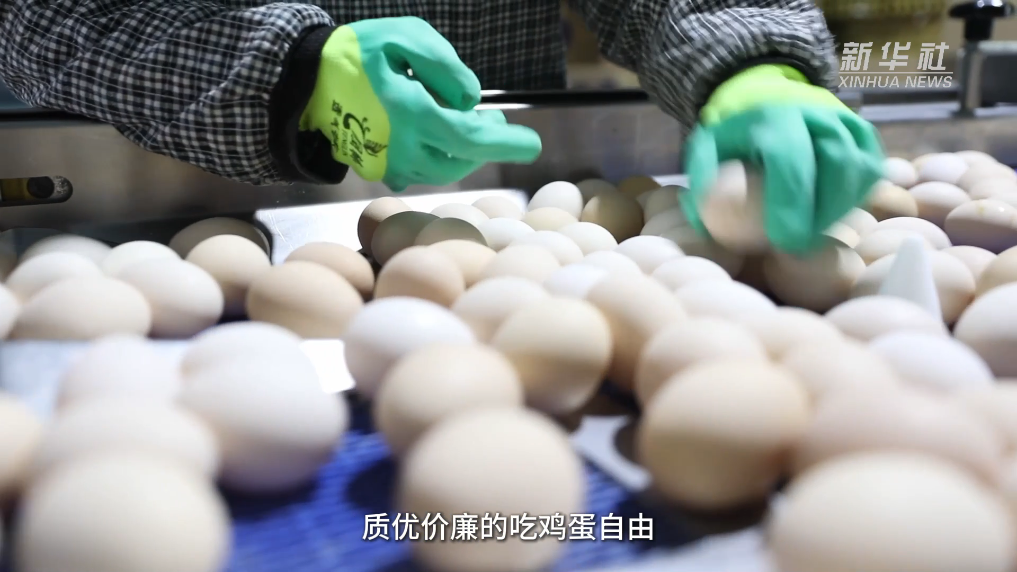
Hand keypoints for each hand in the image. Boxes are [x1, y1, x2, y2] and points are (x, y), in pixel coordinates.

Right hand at [300, 17, 541, 191]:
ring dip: (462, 149)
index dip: (505, 144)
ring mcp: (391, 164)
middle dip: (484, 142)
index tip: (532, 144)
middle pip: (462, 160)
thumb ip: (444, 65)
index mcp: (411, 115)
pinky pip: (421, 169)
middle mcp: (404, 149)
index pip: (470, 140)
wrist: (304, 81)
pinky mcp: (381, 169)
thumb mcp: (404, 37)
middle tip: (492, 120)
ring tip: (466, 120)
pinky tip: (435, 131)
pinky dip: (438, 153)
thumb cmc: (357, 53)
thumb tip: (470, 99)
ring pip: (443, 167)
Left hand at [682, 64, 884, 252]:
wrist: (767, 99)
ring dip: (840, 208)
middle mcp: (815, 113)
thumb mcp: (707, 148)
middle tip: (801, 246)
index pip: (789, 159)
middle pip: (835, 162)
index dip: (790, 203)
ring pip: (859, 167)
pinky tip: (831, 215)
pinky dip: (856, 198)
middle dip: (823, 212)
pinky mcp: (863, 134)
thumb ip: (703, 180)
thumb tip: (703, 218)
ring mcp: (844, 121)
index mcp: (772, 116)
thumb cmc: (736, 138)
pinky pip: (871, 170)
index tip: (783, 240)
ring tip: (813, 233)